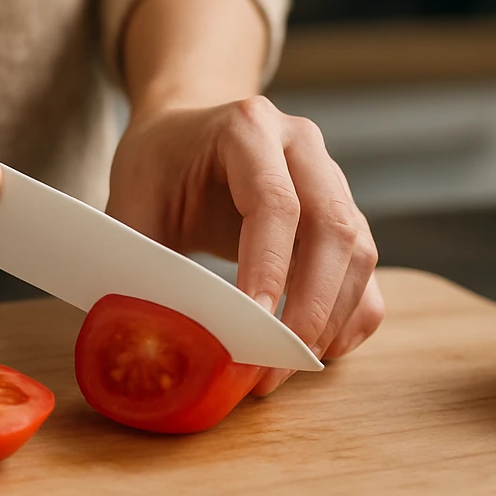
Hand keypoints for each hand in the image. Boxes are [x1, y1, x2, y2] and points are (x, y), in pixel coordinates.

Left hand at [106, 97, 384, 395]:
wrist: (185, 135)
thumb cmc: (158, 166)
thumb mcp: (131, 201)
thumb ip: (139, 261)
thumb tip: (151, 335)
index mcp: (248, 129)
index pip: (275, 203)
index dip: (269, 269)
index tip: (253, 328)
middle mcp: (301, 146)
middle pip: (333, 228)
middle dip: (311, 307)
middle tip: (275, 364)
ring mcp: (331, 177)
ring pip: (358, 252)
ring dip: (332, 318)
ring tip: (287, 366)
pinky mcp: (344, 212)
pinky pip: (365, 268)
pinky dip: (353, 313)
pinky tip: (320, 348)